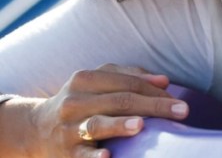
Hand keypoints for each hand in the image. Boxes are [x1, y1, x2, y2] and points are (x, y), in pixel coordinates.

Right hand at [14, 64, 188, 156]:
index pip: (128, 82)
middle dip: (154, 106)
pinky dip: (94, 156)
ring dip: (120, 125)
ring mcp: (69, 128)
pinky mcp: (66, 152)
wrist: (34, 129)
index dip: (155, 91)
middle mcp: (75, 101)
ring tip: (141, 125)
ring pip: (98, 124)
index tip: (180, 102)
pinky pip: (81, 155)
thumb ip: (130, 76)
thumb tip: (164, 81)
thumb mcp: (98, 82)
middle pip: (120, 101)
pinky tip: (109, 156)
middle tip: (182, 111)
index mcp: (85, 79)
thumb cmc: (80, 101)